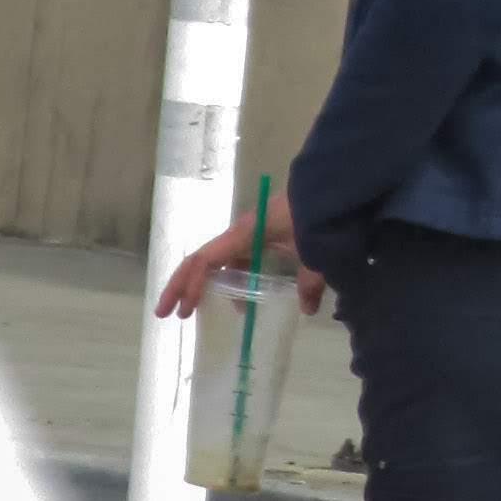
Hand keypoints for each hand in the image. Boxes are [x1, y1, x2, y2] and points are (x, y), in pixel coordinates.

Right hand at [157, 212, 315, 320]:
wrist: (330, 186)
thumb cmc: (315, 217)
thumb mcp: (313, 253)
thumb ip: (309, 283)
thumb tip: (306, 309)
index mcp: (243, 235)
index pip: (205, 261)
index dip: (188, 285)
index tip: (180, 311)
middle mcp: (240, 232)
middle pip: (201, 260)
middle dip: (182, 286)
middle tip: (169, 314)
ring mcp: (249, 230)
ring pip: (218, 259)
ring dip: (205, 283)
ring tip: (199, 308)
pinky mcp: (261, 230)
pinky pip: (236, 256)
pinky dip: (229, 275)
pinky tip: (238, 294)